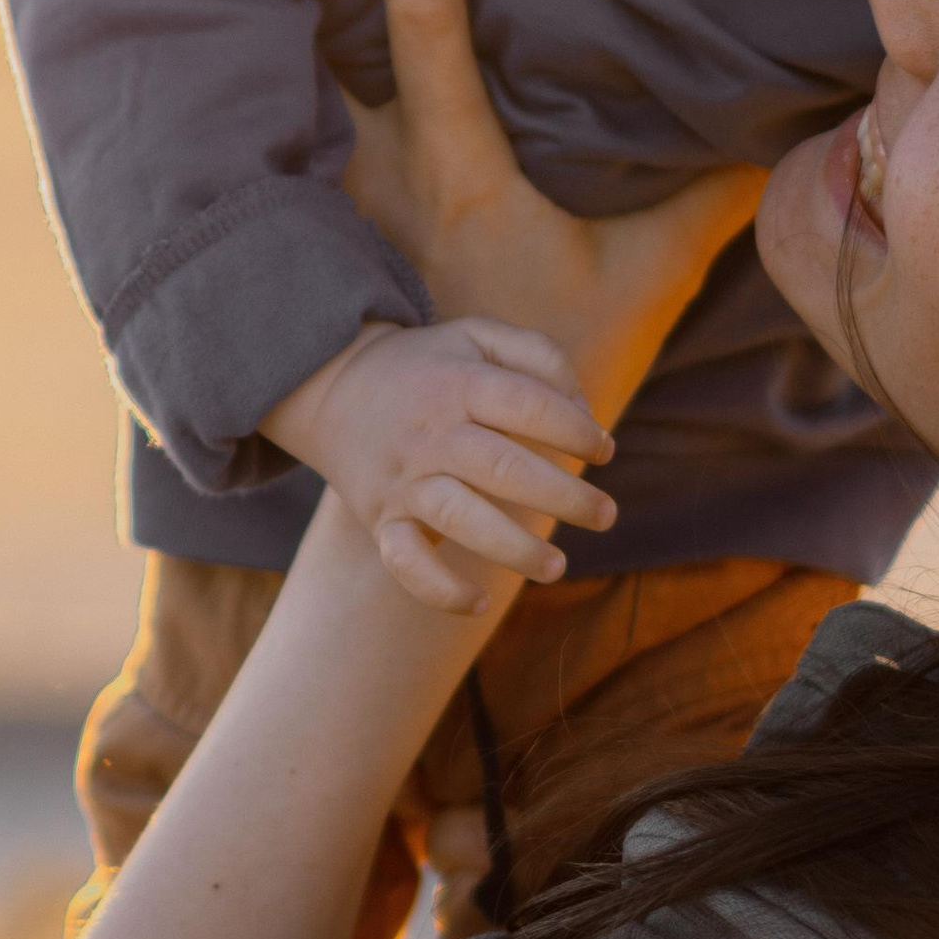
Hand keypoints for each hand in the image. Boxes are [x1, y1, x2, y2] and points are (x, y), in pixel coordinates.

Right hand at [262, 317, 615, 612]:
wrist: (332, 387)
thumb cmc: (431, 368)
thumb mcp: (480, 336)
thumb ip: (540, 356)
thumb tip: (585, 410)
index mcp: (460, 383)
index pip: (529, 405)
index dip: (576, 430)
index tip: (603, 451)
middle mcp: (432, 433)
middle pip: (503, 467)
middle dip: (564, 497)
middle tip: (606, 516)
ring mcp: (405, 480)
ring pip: (459, 517)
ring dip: (513, 548)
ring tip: (557, 566)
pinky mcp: (382, 518)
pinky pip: (405, 561)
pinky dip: (438, 589)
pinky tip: (479, 603)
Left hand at [341, 0, 766, 432]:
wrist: (458, 463)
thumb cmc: (552, 368)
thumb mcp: (646, 282)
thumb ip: (714, 203)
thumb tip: (792, 130)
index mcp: (456, 169)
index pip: (423, 19)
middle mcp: (379, 165)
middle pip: (323, 13)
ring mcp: (341, 186)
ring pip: (301, 57)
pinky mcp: (329, 209)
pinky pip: (307, 106)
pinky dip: (307, 49)